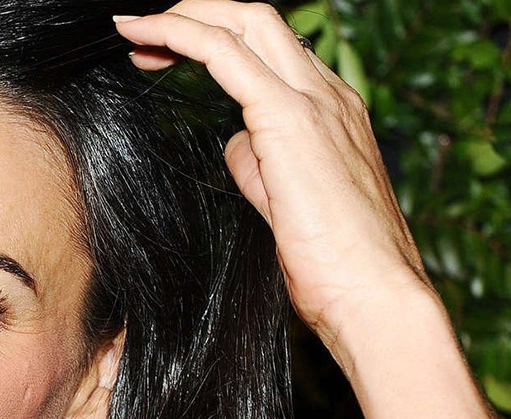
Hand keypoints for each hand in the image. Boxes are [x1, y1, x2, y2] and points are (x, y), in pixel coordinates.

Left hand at [114, 0, 435, 354]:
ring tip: (135, 29)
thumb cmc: (336, 269)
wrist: (375, 298)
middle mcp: (329, 95)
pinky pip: (224, 54)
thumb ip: (261, 166)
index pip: (270, 50)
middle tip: (143, 33)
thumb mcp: (286, 206)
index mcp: (332, 112)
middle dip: (197, 14)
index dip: (215, 40)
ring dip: (184, 17)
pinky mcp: (289, 119)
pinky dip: (181, 34)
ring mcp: (315, 102)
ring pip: (244, 23)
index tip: (164, 52)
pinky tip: (146, 38)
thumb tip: (234, 144)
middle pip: (257, 20)